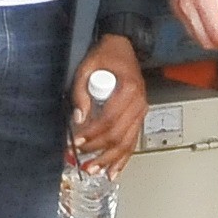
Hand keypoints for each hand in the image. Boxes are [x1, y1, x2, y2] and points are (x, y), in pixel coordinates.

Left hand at [67, 34, 146, 172]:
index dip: (92, 134)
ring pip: (127, 142)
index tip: (76, 141)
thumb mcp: (86, 67)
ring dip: (110, 159)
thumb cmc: (106, 55)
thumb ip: (80, 93)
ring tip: (95, 171)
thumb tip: (78, 119)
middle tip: (81, 160)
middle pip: (118, 135)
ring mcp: (141, 110)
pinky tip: (113, 171)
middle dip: (98, 151)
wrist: (122, 46)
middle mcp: (139, 102)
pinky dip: (123, 158)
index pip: (109, 120)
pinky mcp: (139, 116)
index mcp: (129, 89)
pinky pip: (133, 141)